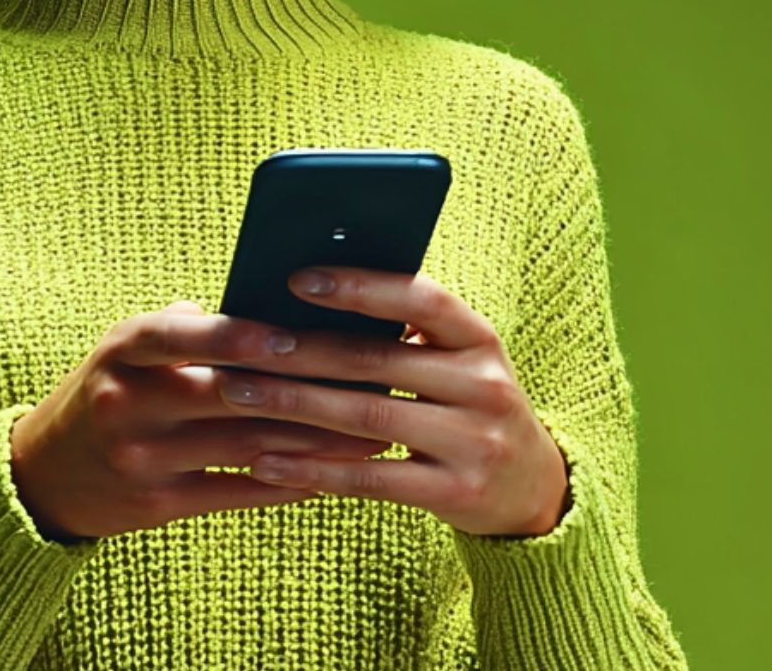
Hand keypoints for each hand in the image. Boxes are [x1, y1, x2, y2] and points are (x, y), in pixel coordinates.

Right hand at [7, 300, 395, 542]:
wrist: (43, 472)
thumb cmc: (109, 389)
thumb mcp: (128, 347)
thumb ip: (191, 327)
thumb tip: (279, 306)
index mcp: (123, 350)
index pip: (178, 335)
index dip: (234, 337)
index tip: (291, 336)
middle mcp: (128, 403)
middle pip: (228, 396)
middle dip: (305, 389)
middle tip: (369, 381)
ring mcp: (142, 458)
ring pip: (245, 447)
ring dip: (316, 439)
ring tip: (373, 429)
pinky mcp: (158, 506)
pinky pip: (237, 492)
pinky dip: (289, 481)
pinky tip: (333, 472)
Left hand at [213, 267, 571, 538]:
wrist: (534, 490)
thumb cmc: (469, 408)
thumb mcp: (456, 362)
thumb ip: (403, 336)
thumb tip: (304, 301)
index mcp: (480, 338)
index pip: (421, 298)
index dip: (360, 286)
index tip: (296, 279)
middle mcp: (483, 385)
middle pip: (378, 360)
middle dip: (301, 350)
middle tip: (241, 344)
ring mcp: (474, 442)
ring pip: (367, 418)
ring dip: (293, 404)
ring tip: (237, 394)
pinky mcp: (456, 493)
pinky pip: (371, 479)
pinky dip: (312, 470)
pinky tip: (264, 462)